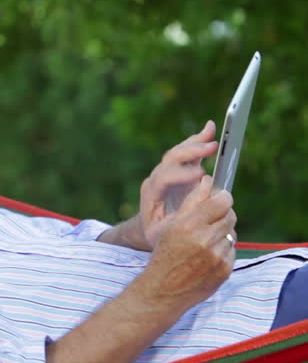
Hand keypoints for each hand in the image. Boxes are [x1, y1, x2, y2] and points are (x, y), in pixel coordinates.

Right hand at [134, 175, 237, 310]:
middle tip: (210, 219)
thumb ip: (191, 202)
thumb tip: (208, 181)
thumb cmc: (164, 253)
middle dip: (222, 214)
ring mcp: (217, 257)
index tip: (219, 197)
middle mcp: (205, 240)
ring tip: (204, 242)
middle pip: (230, 215)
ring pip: (232, 233)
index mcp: (189, 225)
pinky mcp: (225, 270)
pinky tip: (207, 256)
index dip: (222, 197)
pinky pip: (232, 250)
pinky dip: (223, 250)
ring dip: (222, 233)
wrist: (163, 289)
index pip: (222, 201)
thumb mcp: (170, 225)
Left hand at [138, 120, 218, 248]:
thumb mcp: (165, 233)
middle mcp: (158, 178)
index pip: (163, 178)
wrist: (149, 227)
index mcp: (151, 193)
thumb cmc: (158, 234)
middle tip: (211, 148)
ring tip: (212, 134)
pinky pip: (188, 152)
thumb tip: (202, 207)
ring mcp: (168, 172)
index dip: (181, 174)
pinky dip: (198, 140)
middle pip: (171, 159)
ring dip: (196, 142)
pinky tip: (209, 129)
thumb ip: (181, 220)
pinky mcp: (180, 170)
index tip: (200, 174)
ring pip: (179, 152)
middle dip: (191, 152)